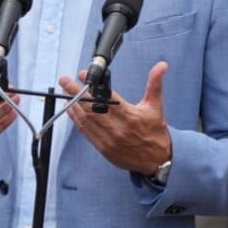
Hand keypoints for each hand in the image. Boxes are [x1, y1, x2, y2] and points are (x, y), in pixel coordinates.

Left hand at [59, 61, 172, 176]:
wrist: (156, 161)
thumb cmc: (155, 132)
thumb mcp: (156, 106)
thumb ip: (155, 84)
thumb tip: (161, 66)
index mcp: (130, 116)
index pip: (107, 97)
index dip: (92, 86)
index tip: (83, 75)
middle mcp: (118, 128)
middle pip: (91, 108)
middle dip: (76, 93)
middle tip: (65, 81)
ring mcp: (109, 139)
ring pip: (86, 120)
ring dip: (73, 105)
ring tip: (65, 92)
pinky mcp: (104, 148)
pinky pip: (86, 132)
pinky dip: (77, 120)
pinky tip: (71, 110)